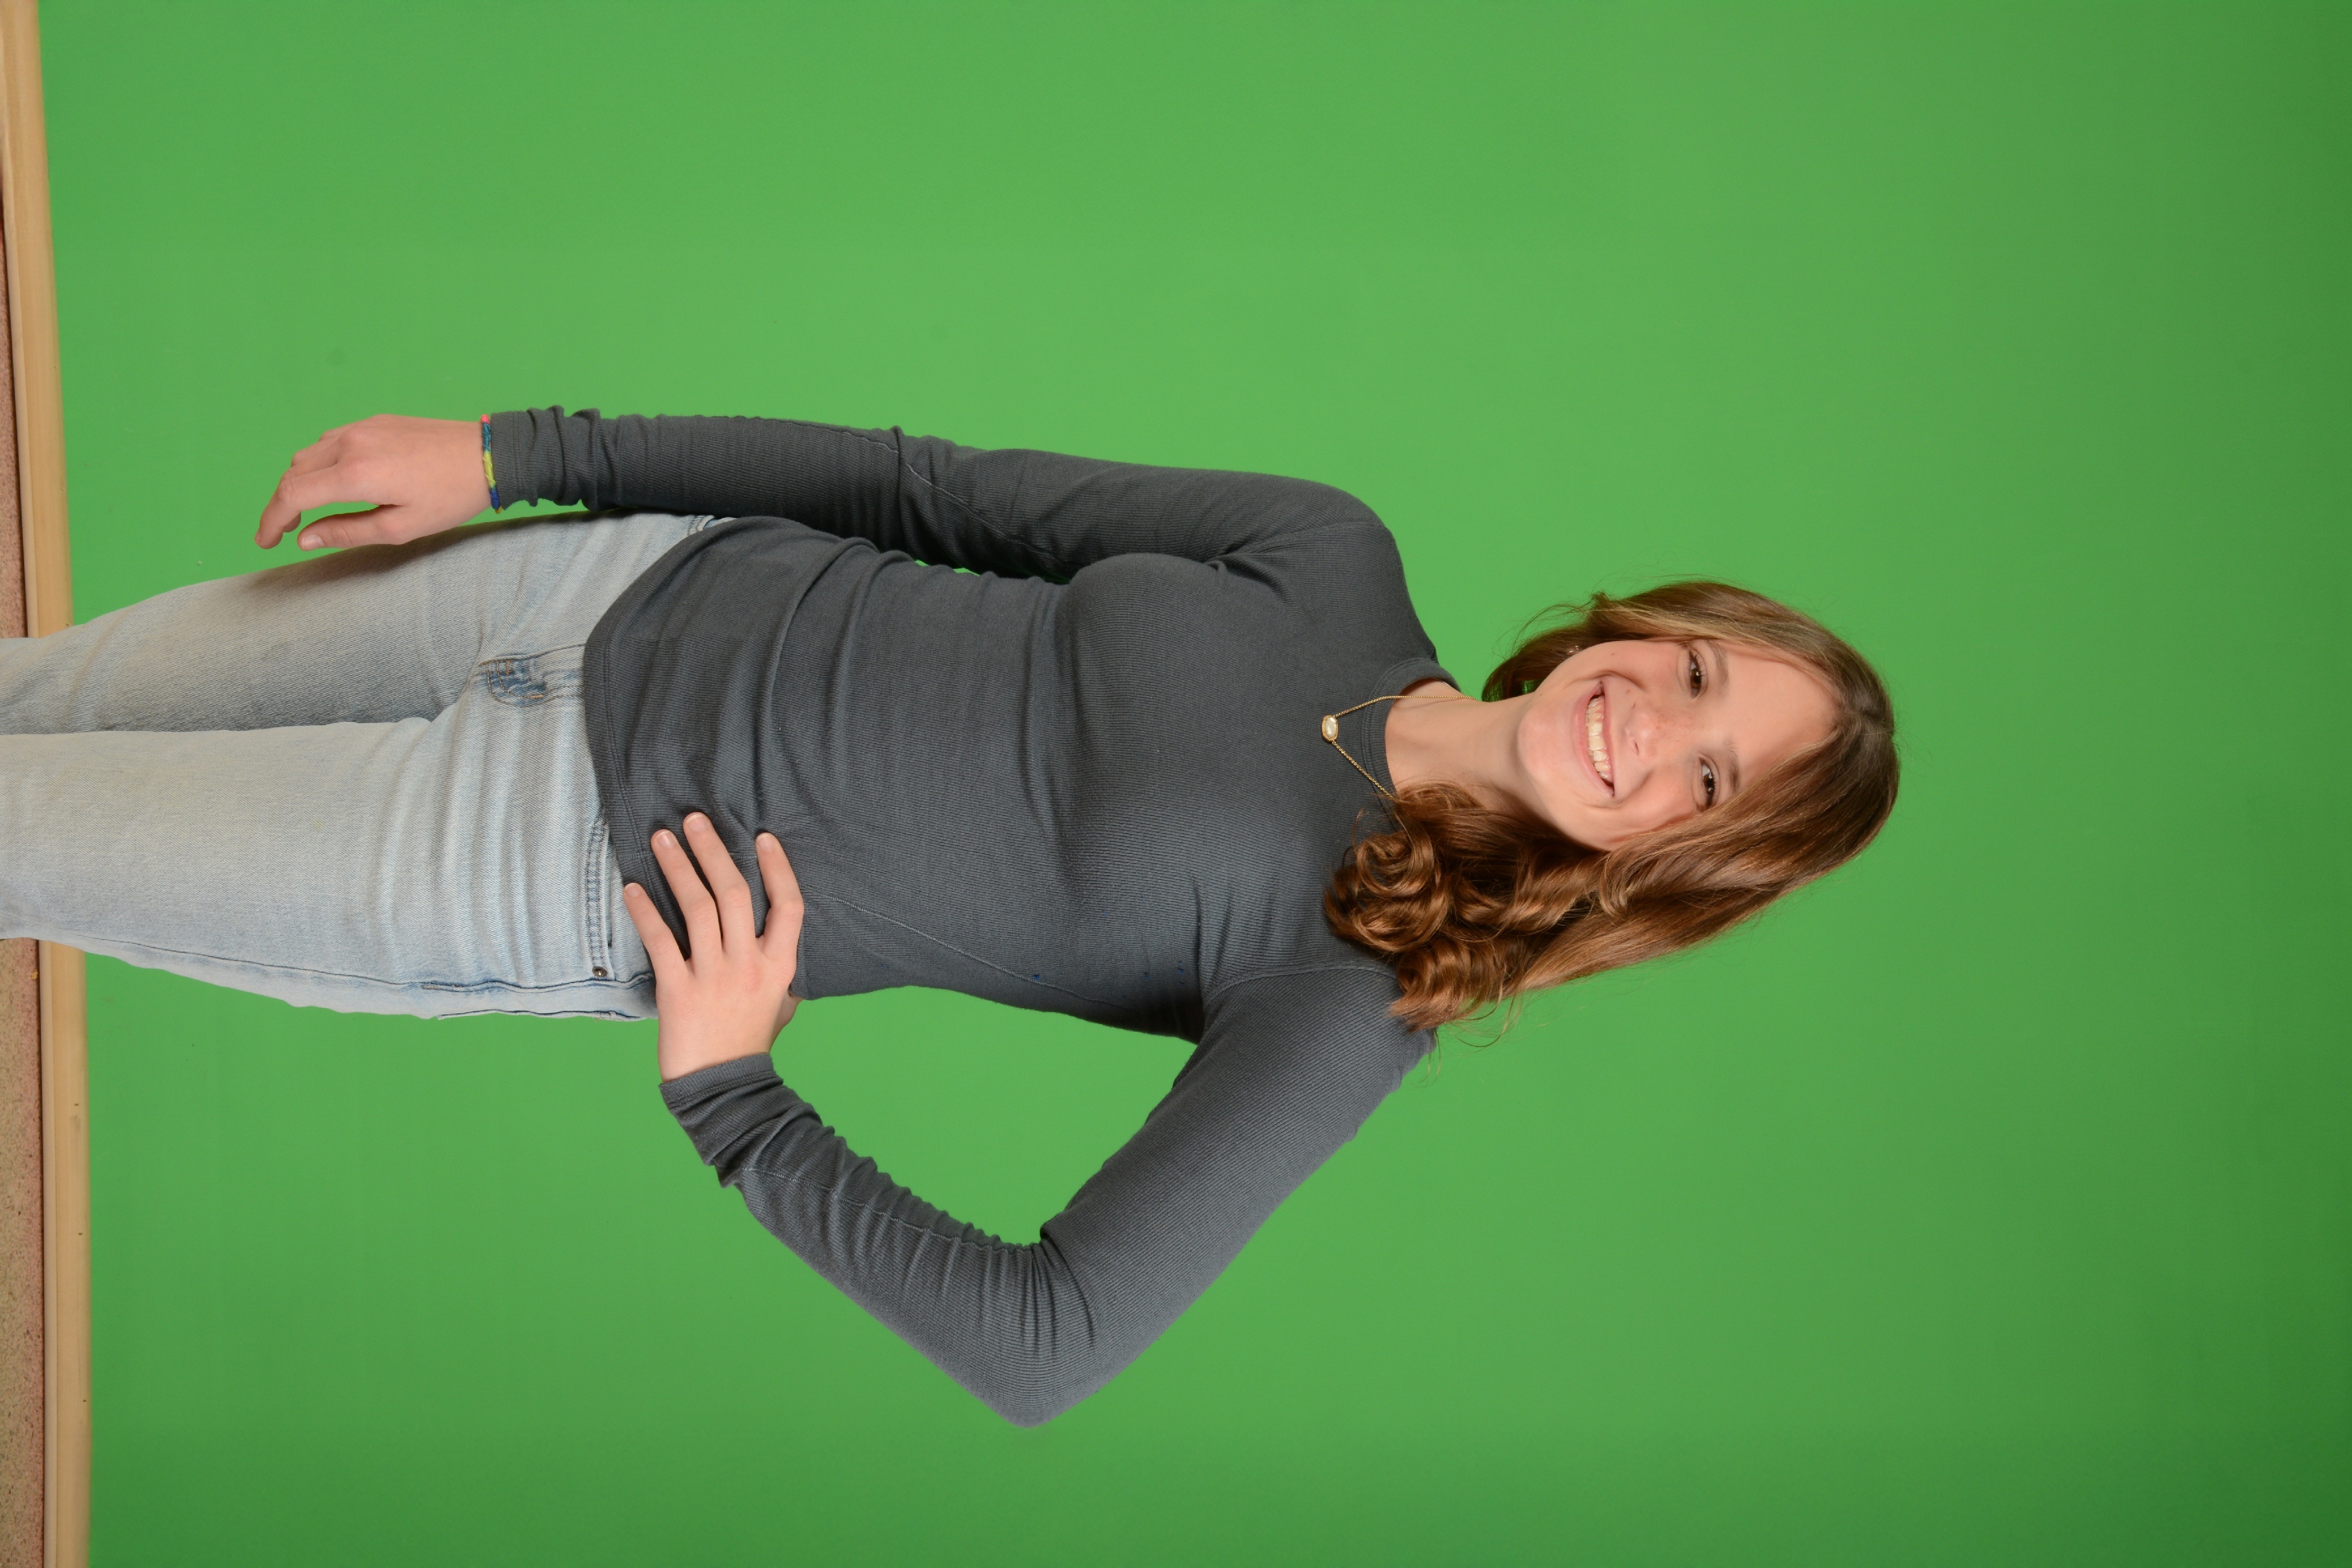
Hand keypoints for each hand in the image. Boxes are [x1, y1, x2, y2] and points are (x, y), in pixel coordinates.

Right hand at [255, 414, 492, 550]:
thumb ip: (347, 532)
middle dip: (282, 504)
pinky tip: (334, 482)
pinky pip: (331, 441)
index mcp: (356, 473)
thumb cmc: (451, 496)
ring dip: (299, 482)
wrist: (488, 455)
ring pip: (309, 454)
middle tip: (283, 531)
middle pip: (294, 473)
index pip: (292, 495)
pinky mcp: (374, 421)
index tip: (265, 541)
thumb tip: (304, 538)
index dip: (271, 520)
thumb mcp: (401, 526)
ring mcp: (361, 427)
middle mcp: (351, 444)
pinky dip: (320, 463)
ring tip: (306, 510)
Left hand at [621, 812, 805, 1083]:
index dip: (777, 867)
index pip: (788, 905)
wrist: (722, 1087)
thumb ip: (781, 970)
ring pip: (696, 907)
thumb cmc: (751, 1043)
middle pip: (734, 894)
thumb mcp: (782, 1004)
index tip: (762, 837)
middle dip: (713, 851)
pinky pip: (660, 941)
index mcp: (780, 966)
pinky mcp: (678, 990)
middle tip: (695, 820)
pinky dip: (645, 911)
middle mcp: (749, 965)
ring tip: (662, 838)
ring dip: (679, 868)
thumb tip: (780, 942)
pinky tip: (633, 888)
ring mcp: (713, 976)